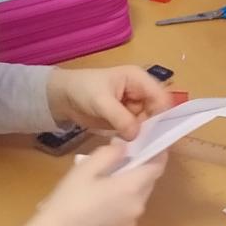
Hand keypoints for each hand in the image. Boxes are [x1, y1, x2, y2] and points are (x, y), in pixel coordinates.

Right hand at [23, 144, 167, 225]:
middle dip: (140, 170)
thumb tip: (123, 146)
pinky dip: (123, 204)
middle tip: (121, 161)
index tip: (151, 145)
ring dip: (130, 187)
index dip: (158, 154)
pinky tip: (102, 204)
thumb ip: (110, 153)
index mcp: (132, 187)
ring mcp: (131, 222)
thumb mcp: (86, 168)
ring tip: (107, 183)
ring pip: (138, 198)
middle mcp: (138, 205)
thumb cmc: (70, 198)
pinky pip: (129, 212)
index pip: (157, 167)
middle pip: (148, 182)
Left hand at [47, 65, 174, 141]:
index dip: (161, 113)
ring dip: (143, 135)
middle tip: (144, 143)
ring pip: (149, 124)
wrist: (63, 97)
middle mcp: (140, 93)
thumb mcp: (101, 101)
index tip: (155, 132)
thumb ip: (120, 117)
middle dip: (152, 127)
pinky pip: (137, 130)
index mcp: (138, 79)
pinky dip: (134, 138)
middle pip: (157, 112)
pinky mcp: (127, 119)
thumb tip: (136, 135)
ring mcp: (134, 107)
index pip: (161, 96)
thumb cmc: (83, 89)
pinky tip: (129, 145)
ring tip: (134, 145)